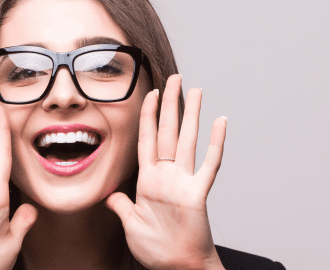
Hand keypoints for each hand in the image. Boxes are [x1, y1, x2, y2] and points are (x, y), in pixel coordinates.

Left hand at [106, 75, 226, 269]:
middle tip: (175, 78)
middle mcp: (166, 176)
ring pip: (188, 141)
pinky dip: (215, 143)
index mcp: (147, 181)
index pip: (147, 140)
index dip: (148, 117)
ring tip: (196, 90)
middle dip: (170, 104)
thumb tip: (109, 195)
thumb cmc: (156, 249)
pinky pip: (208, 165)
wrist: (176, 267)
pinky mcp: (197, 194)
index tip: (151, 93)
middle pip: (168, 132)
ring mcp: (183, 183)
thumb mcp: (131, 224)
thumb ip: (122, 206)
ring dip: (191, 115)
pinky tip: (220, 122)